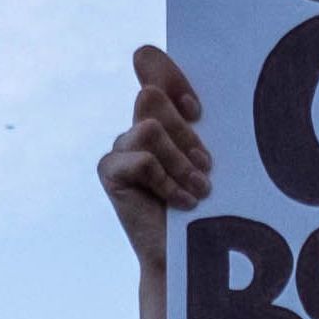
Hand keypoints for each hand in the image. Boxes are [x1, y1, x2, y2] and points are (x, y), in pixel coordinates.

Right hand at [100, 46, 212, 273]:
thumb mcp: (208, 156)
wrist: (187, 255)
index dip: (172, 77)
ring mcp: (120, 148)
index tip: (197, 112)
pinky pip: (142, 160)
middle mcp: (137, 125)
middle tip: (205, 167)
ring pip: (150, 128)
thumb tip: (194, 102)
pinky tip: (181, 202)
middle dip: (184, 132)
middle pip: (152, 96)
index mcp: (162, 112)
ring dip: (180, 162)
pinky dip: (167, 181)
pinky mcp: (110, 171)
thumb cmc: (208, 206)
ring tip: (199, 189)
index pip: (150, 63)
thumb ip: (198, 123)